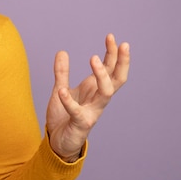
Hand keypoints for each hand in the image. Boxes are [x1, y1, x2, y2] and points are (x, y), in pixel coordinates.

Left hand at [46, 34, 129, 161]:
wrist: (58, 143)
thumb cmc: (64, 117)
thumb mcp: (61, 90)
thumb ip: (62, 73)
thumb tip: (62, 51)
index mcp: (94, 90)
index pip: (110, 69)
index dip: (113, 54)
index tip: (111, 36)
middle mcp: (97, 100)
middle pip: (117, 79)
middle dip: (121, 61)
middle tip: (122, 44)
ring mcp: (91, 112)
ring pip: (106, 93)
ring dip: (101, 75)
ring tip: (93, 58)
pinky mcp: (80, 123)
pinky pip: (76, 111)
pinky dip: (69, 101)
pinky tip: (62, 91)